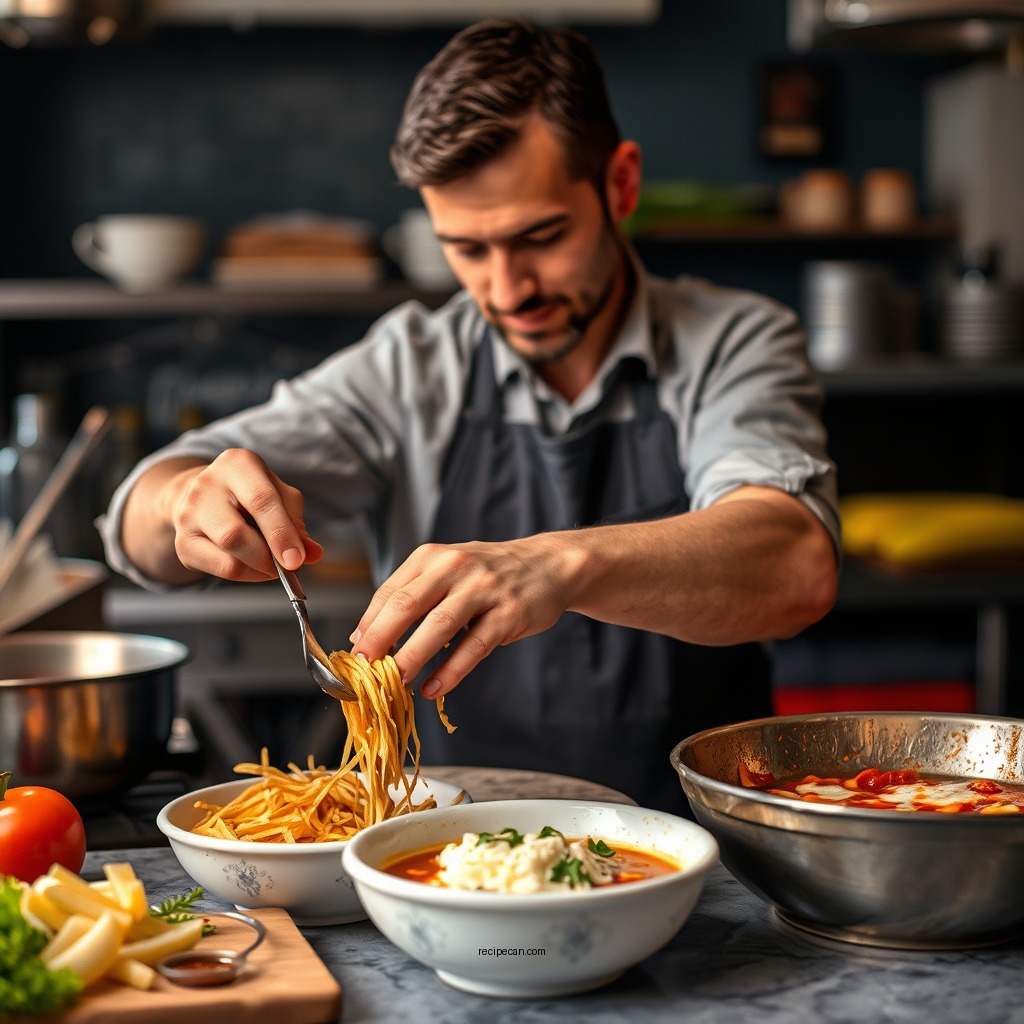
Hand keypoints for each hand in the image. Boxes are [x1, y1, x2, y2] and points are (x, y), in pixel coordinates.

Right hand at [167, 448, 322, 581]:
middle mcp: (206, 485)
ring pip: (226, 555)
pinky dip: (245, 575)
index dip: (281, 533)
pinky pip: (219, 569)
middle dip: (267, 557)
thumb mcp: (280, 495)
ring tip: (272, 564)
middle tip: (287, 566)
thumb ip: (297, 523)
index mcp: (237, 464)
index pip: (261, 500)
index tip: (296, 560)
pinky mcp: (183, 544)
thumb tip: (312, 553)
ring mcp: (188, 515)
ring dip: (258, 568)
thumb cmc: (250, 493)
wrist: (204, 496)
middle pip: (235, 534)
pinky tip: (254, 566)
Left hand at [351, 535, 576, 697]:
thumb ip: (410, 595)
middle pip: (407, 605)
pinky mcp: (509, 613)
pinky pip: (474, 646)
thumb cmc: (490, 572)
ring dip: (412, 658)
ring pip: (438, 626)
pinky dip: (451, 671)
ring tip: (395, 684)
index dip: (368, 625)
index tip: (355, 655)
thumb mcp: (447, 570)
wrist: (549, 564)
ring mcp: (484, 589)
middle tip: (365, 670)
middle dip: (381, 640)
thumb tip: (365, 634)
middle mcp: (455, 567)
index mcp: (432, 556)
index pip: (389, 592)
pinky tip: (434, 687)